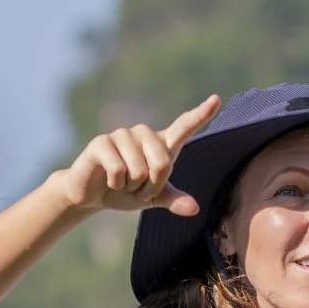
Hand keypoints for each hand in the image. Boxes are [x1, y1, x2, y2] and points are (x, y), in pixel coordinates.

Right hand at [54, 95, 220, 215]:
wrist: (91, 195)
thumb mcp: (153, 198)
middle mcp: (143, 134)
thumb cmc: (126, 192)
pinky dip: (115, 183)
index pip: (184, 127)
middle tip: (137, 188)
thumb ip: (173, 200)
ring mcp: (122, 135)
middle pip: (163, 163)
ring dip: (131, 186)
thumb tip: (194, 208)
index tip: (216, 99)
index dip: (201, 114)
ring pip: (139, 169)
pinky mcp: (101, 142)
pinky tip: (108, 179)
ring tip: (122, 183)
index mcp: (160, 145)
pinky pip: (118, 170)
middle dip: (150, 186)